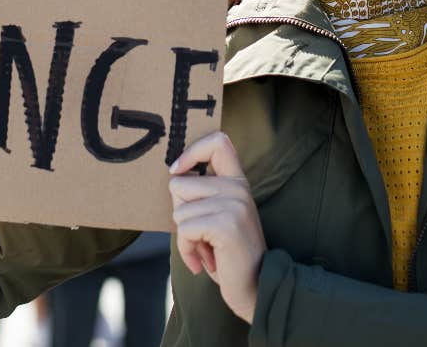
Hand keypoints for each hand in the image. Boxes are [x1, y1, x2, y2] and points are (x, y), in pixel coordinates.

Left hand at [168, 132, 264, 324]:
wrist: (253, 286)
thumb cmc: (227, 253)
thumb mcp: (217, 215)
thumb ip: (202, 193)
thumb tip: (173, 175)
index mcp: (237, 181)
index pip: (218, 142)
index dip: (191, 151)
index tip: (177, 170)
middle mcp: (238, 188)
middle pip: (179, 184)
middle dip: (181, 214)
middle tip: (202, 235)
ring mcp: (234, 204)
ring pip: (178, 211)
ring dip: (185, 237)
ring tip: (206, 248)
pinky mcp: (226, 224)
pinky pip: (184, 229)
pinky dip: (186, 249)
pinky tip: (202, 261)